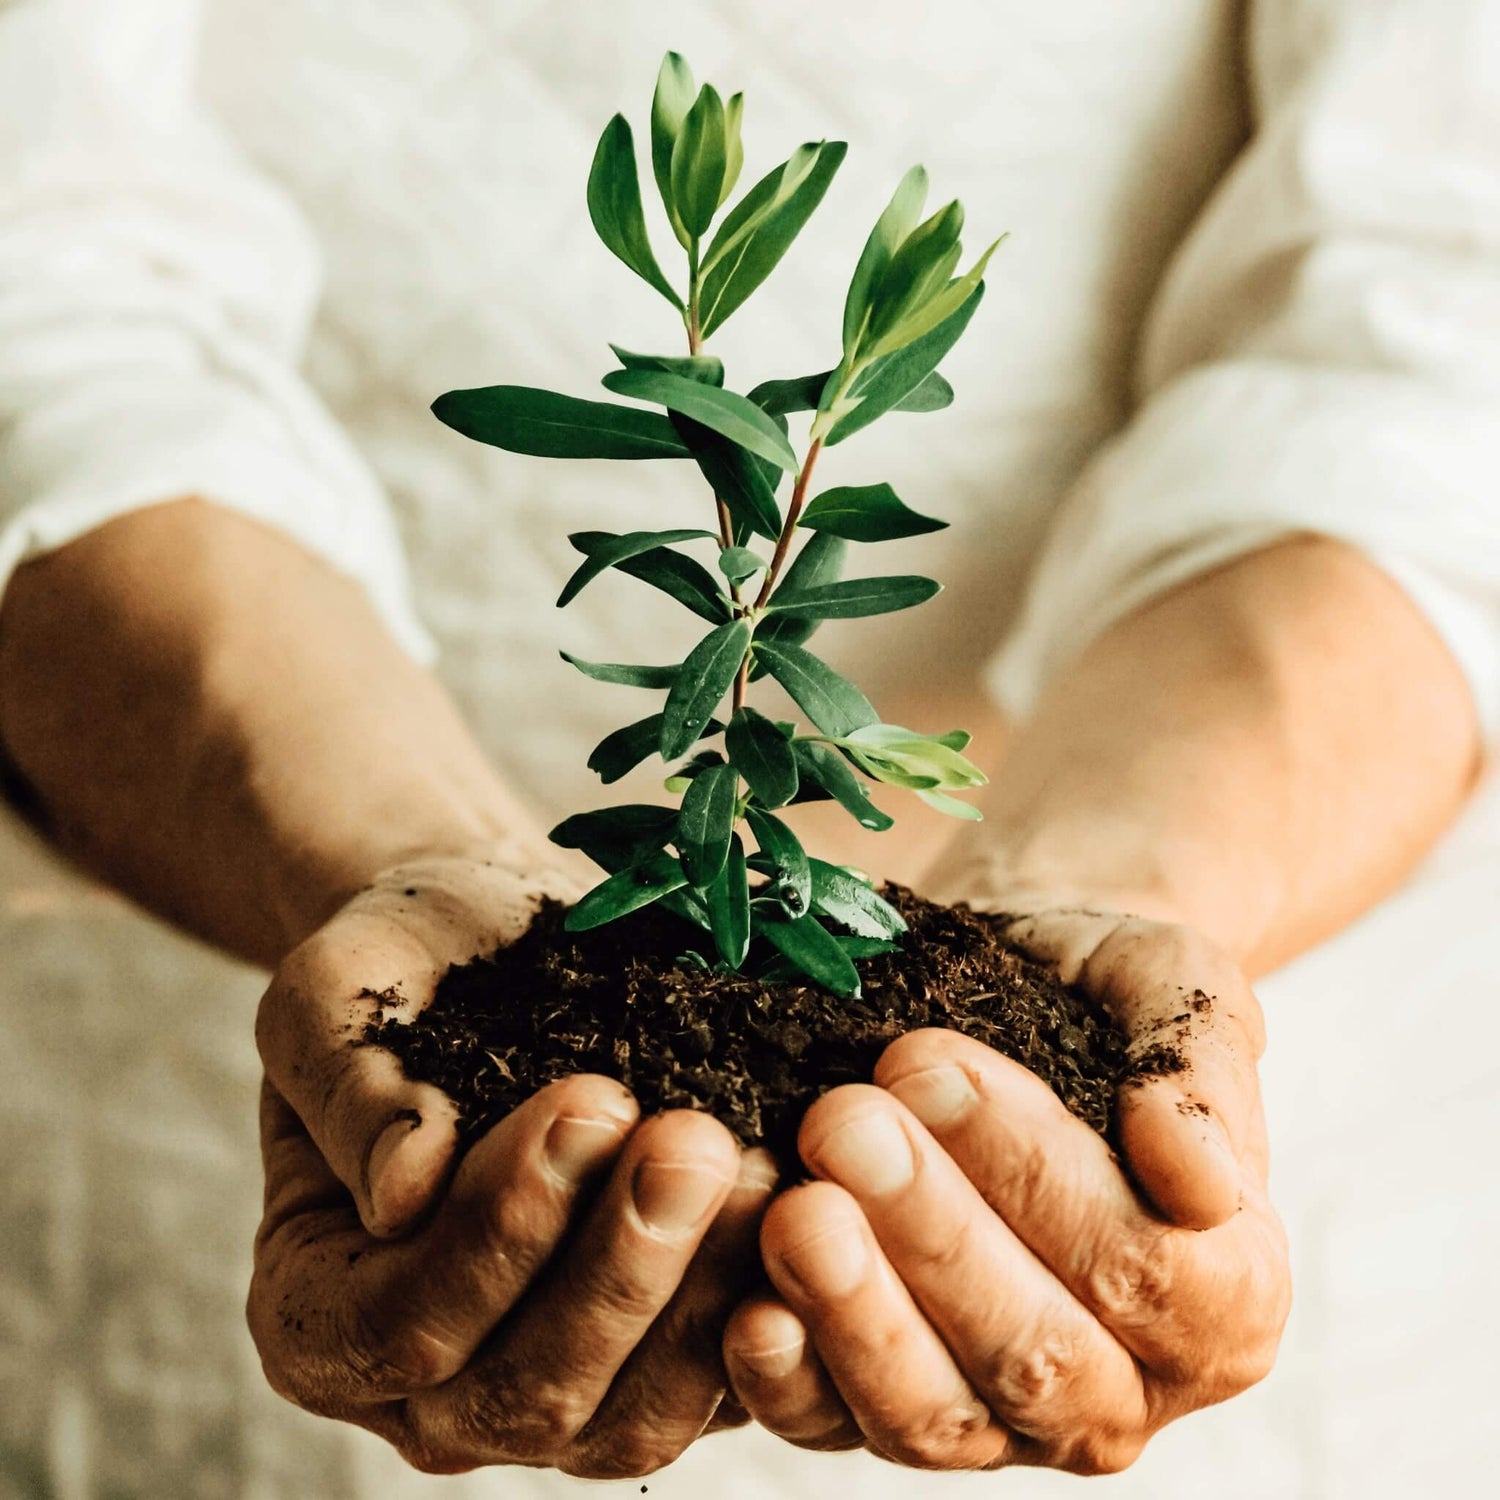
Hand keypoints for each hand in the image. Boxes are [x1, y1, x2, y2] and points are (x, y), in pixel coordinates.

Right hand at [249, 852, 775, 1476]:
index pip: (402, 1324)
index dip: (499, 1229)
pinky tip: (810, 1211)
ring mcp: (556, 1392)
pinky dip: (772, 1312)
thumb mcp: (337, 993)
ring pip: (636, 1416)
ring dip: (705, 1294)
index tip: (592, 1100)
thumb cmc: (406, 963)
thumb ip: (349, 1086)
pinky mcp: (661, 1368)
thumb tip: (402, 1187)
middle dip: (620, 1266)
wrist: (502, 942)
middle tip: (695, 1140)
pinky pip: (722, 1386)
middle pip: (529, 1389)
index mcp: (322, 1314)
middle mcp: (433, 1388)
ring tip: (761, 1169)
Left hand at [722, 904, 1289, 1472]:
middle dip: (931, 1235)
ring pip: (935, 1414)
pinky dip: (791, 1381)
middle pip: (1036, 1353)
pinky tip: (747, 1312)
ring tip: (795, 1208)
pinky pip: (837, 1428)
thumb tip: (1201, 1181)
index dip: (1035, 1177)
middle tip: (843, 1123)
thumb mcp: (1178, 992)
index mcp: (1225, 1298)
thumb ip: (1204, 1078)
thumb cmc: (1102, 991)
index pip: (1143, 1268)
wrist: (1015, 988)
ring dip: (857, 1313)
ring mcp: (1004, 1418)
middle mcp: (1122, 1385)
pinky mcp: (887, 1410)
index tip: (932, 1070)